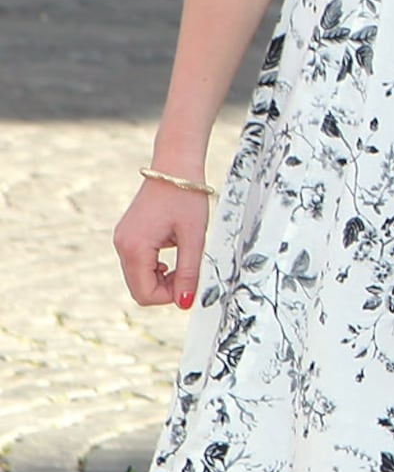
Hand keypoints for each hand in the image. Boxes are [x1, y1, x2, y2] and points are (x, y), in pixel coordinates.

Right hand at [112, 173, 212, 309]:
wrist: (175, 169)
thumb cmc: (187, 199)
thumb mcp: (194, 238)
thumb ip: (189, 272)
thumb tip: (184, 302)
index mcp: (134, 248)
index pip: (145, 294)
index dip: (170, 297)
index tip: (190, 283)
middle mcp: (121, 246)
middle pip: (139, 289)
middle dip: (165, 289)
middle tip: (189, 272)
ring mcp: (121, 240)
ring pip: (138, 278)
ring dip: (162, 278)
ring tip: (183, 259)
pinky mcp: (127, 236)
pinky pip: (138, 264)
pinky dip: (155, 267)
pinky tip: (172, 254)